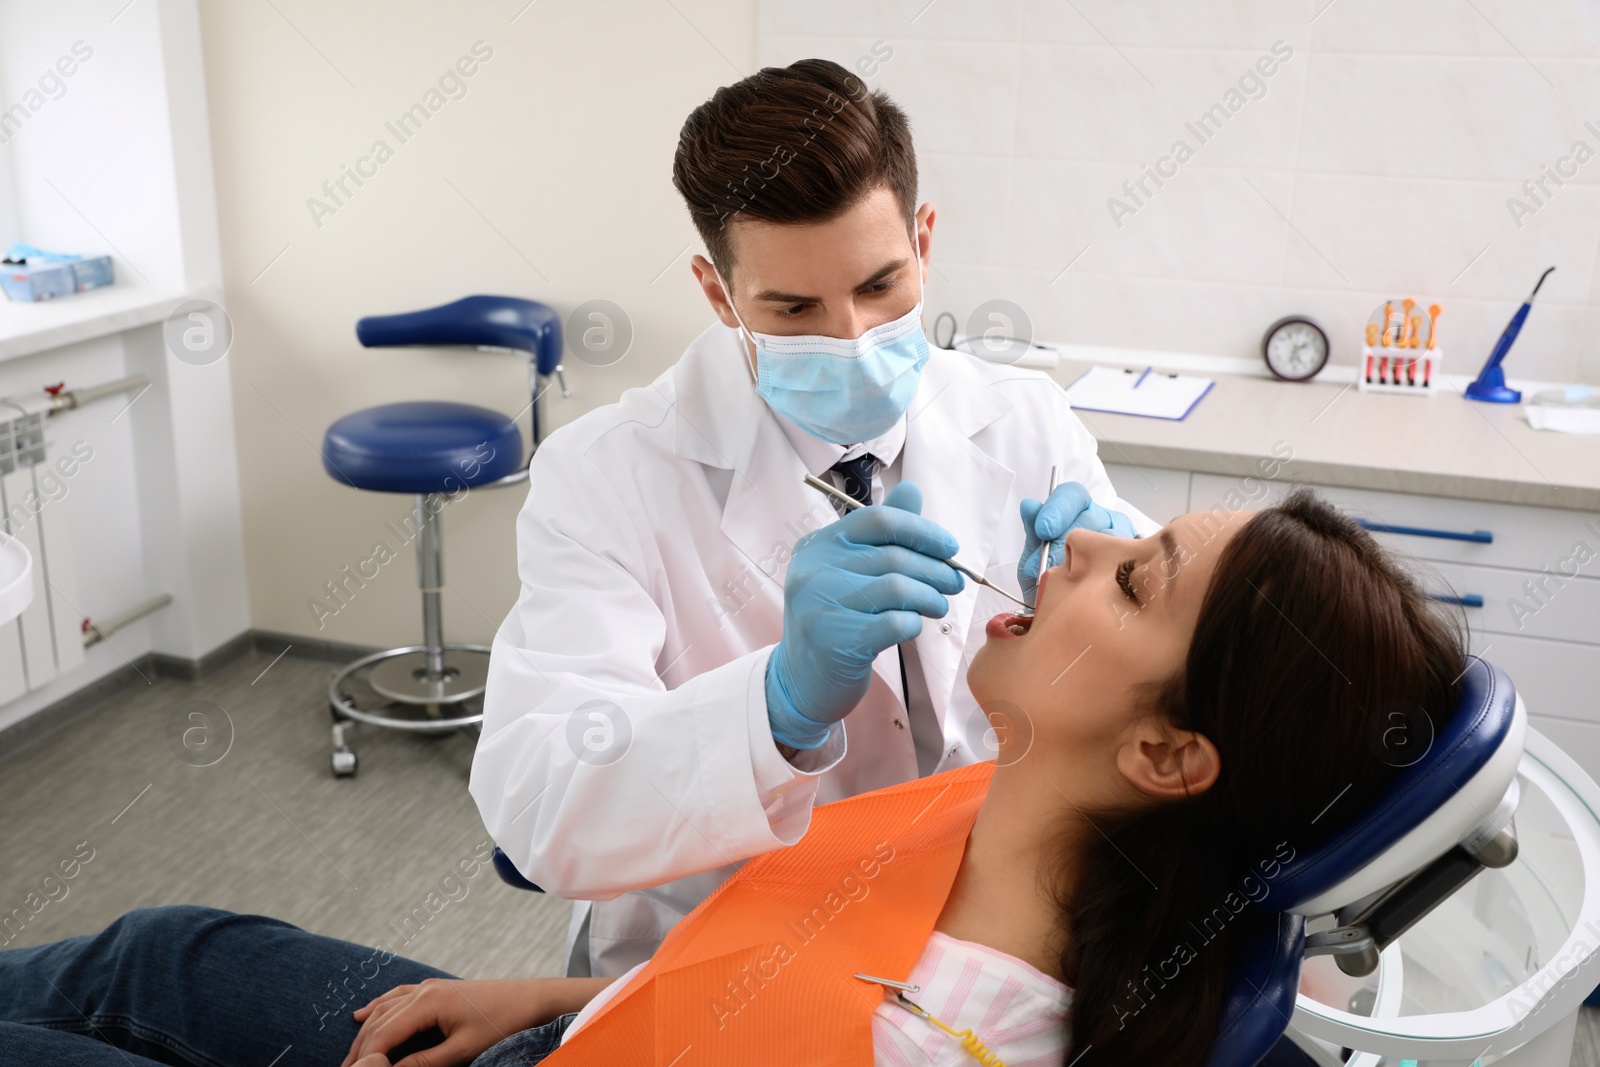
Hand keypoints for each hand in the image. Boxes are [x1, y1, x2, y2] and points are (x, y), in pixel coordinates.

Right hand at [342, 976, 611, 1066]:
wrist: (531, 1000)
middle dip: (359, 1048)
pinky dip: (378, 1008)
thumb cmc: (501, 1023)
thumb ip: (423, 1062)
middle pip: (379, 1022)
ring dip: (365, 1032)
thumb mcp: (462, 1050)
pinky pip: (397, 997)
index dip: (365, 1058)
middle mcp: (423, 991)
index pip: (383, 1034)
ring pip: (384, 1009)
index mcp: (427, 1003)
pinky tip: (363, 1015)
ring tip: (349, 1056)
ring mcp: (429, 988)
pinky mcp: (437, 990)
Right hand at [767, 480, 962, 747]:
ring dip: (930, 597)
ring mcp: (820, 605)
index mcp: (817, 546)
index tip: (950, 548)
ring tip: (940, 605)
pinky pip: (893, 622)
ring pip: (898, 588)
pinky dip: (913, 622)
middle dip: (936, 569)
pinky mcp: (835, 640)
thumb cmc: (834, 621)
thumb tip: (912, 490)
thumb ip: (880, 533)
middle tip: (955, 582)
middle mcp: (812, 571)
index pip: (878, 519)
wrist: (801, 680)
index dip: (922, 530)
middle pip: (893, 556)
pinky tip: (914, 626)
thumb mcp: (849, 572)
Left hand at [1018, 481, 1135, 606]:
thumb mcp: (1036, 555)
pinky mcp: (1139, 565)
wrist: (1062, 614)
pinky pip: (1129, 564)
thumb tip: (1029, 505)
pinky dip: (1110, 576)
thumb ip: (1033, 530)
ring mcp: (1125, 541)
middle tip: (1052, 564)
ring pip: (1112, 541)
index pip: (1073, 495)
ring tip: (1072, 582)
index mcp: (1079, 511)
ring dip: (1089, 561)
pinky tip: (1096, 589)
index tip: (1044, 530)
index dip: (1058, 509)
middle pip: (1093, 517)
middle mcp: (1105, 521)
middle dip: (1068, 541)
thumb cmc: (1050, 579)